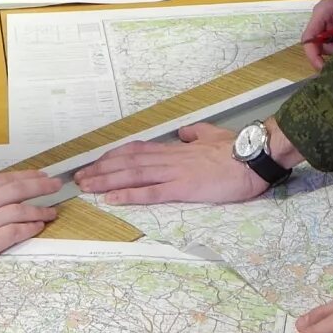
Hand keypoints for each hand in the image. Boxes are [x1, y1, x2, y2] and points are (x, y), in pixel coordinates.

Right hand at [0, 169, 59, 277]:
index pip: (5, 179)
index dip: (26, 176)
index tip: (41, 174)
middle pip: (19, 191)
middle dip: (41, 187)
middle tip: (57, 186)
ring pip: (21, 212)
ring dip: (40, 210)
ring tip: (53, 211)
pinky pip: (14, 233)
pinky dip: (29, 228)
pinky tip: (39, 227)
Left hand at [73, 122, 268, 203]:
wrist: (253, 157)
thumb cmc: (236, 149)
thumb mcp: (212, 135)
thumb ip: (196, 134)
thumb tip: (185, 133)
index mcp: (176, 149)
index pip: (137, 150)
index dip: (114, 157)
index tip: (97, 162)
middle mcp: (169, 158)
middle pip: (128, 162)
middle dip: (101, 169)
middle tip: (80, 177)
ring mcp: (174, 173)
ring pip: (133, 175)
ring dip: (106, 180)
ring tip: (86, 186)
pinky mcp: (182, 189)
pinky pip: (150, 193)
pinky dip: (128, 195)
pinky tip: (111, 199)